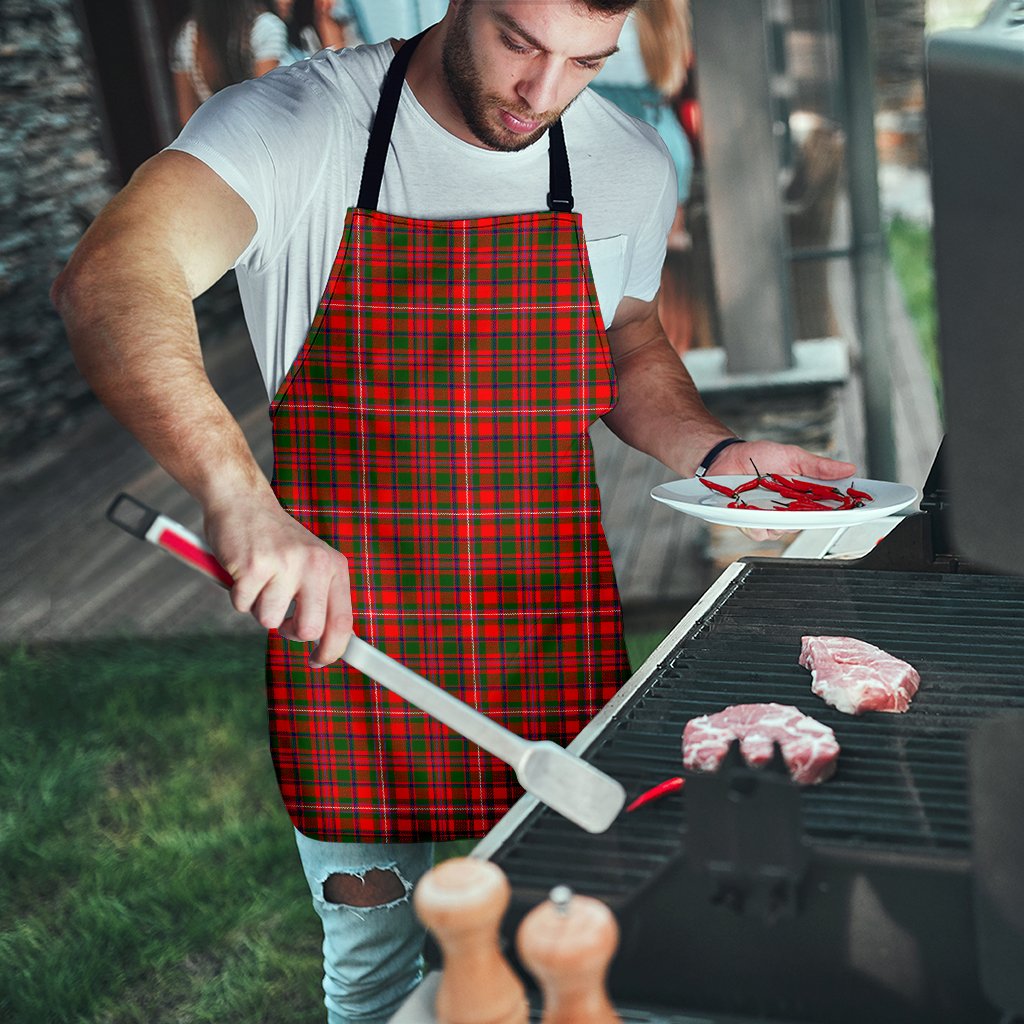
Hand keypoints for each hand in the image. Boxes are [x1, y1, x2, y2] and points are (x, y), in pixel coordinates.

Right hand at [203, 493, 352, 666]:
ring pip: (269, 620)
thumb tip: (327, 644)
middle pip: (309, 630)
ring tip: (259, 579)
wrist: (242, 501)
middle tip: (280, 618)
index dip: (332, 650)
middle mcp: (315, 564)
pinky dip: (237, 595)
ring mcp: (285, 564)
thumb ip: (320, 598)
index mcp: (334, 566)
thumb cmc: (275, 540)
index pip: (343, 621)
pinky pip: (242, 605)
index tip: (318, 661)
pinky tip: (242, 570)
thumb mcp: (310, 562)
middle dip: (289, 632)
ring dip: (258, 607)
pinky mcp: (253, 566)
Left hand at [707, 440, 856, 542]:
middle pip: (809, 523)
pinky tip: (753, 508)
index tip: (857, 508)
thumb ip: (819, 466)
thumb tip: (848, 468)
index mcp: (804, 495)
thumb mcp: (793, 456)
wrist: (727, 457)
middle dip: (810, 515)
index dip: (843, 511)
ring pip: (784, 531)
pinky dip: (757, 522)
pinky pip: (760, 532)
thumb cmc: (759, 456)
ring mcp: (770, 518)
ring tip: (771, 499)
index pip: (829, 508)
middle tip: (805, 502)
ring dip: (780, 518)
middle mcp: (789, 510)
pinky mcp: (751, 523)